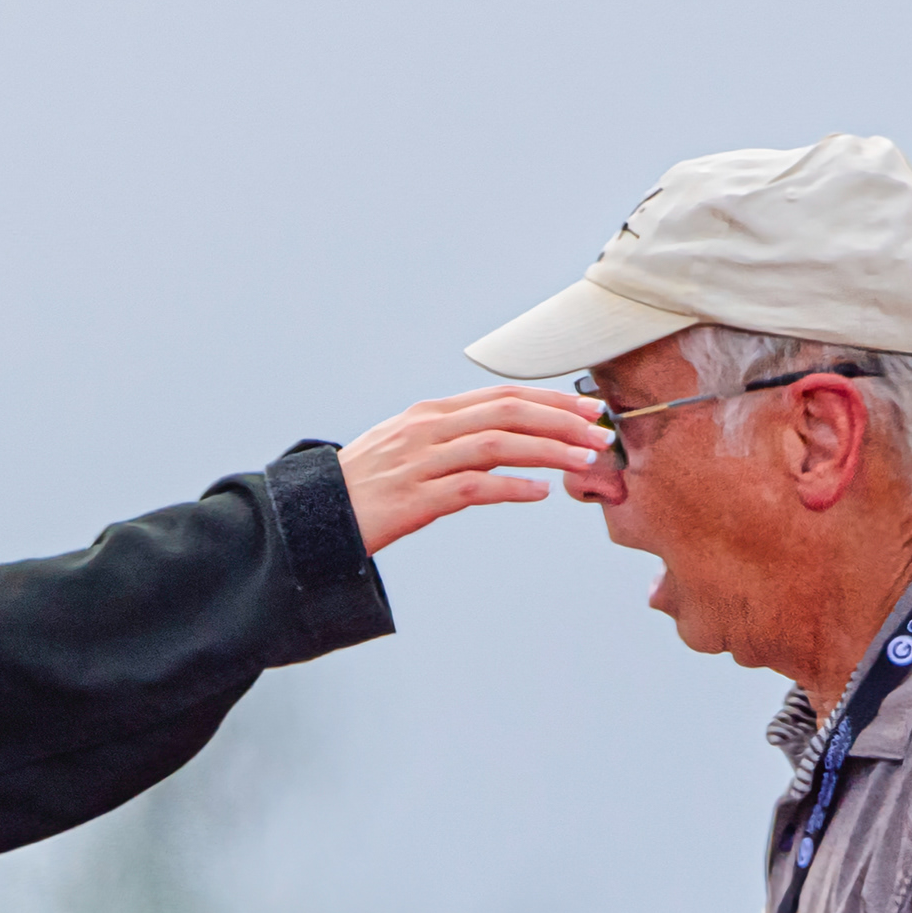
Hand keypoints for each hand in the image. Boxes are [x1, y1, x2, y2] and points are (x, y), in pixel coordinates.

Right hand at [337, 391, 605, 553]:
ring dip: (548, 450)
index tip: (586, 410)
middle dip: (560, 419)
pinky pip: (473, 487)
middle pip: (506, 412)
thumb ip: (451, 440)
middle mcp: (425, 431)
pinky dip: (511, 487)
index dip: (549, 401)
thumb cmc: (363, 487)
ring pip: (497, 445)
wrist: (312, 516)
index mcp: (427, 415)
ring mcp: (419, 464)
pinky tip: (539, 493)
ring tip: (584, 460)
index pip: (500, 396)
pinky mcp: (413, 500)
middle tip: (599, 431)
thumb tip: (505, 442)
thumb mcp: (405, 450)